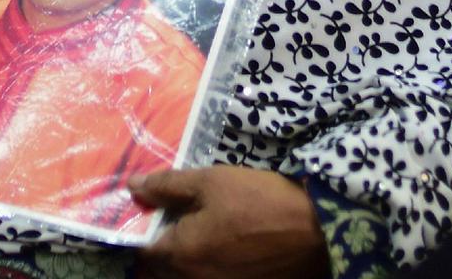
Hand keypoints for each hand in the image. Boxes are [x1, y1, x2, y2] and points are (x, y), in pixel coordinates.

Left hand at [132, 166, 329, 278]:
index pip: (143, 252)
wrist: (318, 232)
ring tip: (202, 236)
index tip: (152, 214)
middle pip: (162, 273)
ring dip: (185, 264)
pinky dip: (209, 269)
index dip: (143, 231)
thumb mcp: (211, 182)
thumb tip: (133, 187)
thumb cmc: (260, 201)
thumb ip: (168, 186)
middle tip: (177, 225)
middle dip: (162, 252)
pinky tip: (225, 250)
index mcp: (180, 255)